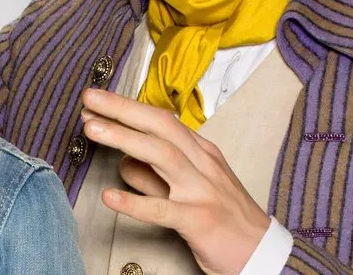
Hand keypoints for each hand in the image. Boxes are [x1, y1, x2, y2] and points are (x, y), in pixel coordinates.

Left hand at [80, 88, 270, 274]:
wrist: (263, 253)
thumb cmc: (227, 220)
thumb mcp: (192, 189)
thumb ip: (157, 176)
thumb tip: (123, 161)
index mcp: (203, 153)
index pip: (162, 121)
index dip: (128, 108)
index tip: (97, 101)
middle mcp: (203, 165)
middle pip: (160, 127)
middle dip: (123, 109)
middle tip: (89, 99)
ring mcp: (202, 192)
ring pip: (162, 156)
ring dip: (125, 139)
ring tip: (93, 130)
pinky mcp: (199, 221)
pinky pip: (163, 210)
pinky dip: (134, 202)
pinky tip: (109, 197)